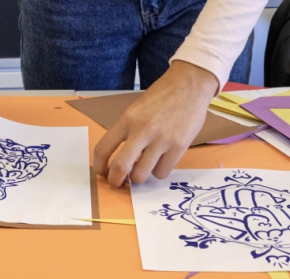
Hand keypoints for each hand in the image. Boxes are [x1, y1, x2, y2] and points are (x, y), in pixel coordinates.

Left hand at [93, 61, 218, 186]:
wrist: (190, 84)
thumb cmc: (162, 97)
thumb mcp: (136, 109)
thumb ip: (127, 131)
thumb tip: (119, 159)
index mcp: (127, 119)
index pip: (103, 148)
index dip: (99, 166)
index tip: (103, 172)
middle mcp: (142, 130)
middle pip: (120, 167)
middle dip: (115, 181)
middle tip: (118, 182)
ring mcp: (161, 140)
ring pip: (141, 175)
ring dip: (138, 177)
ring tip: (142, 169)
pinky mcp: (179, 147)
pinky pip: (161, 173)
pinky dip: (158, 172)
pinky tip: (160, 162)